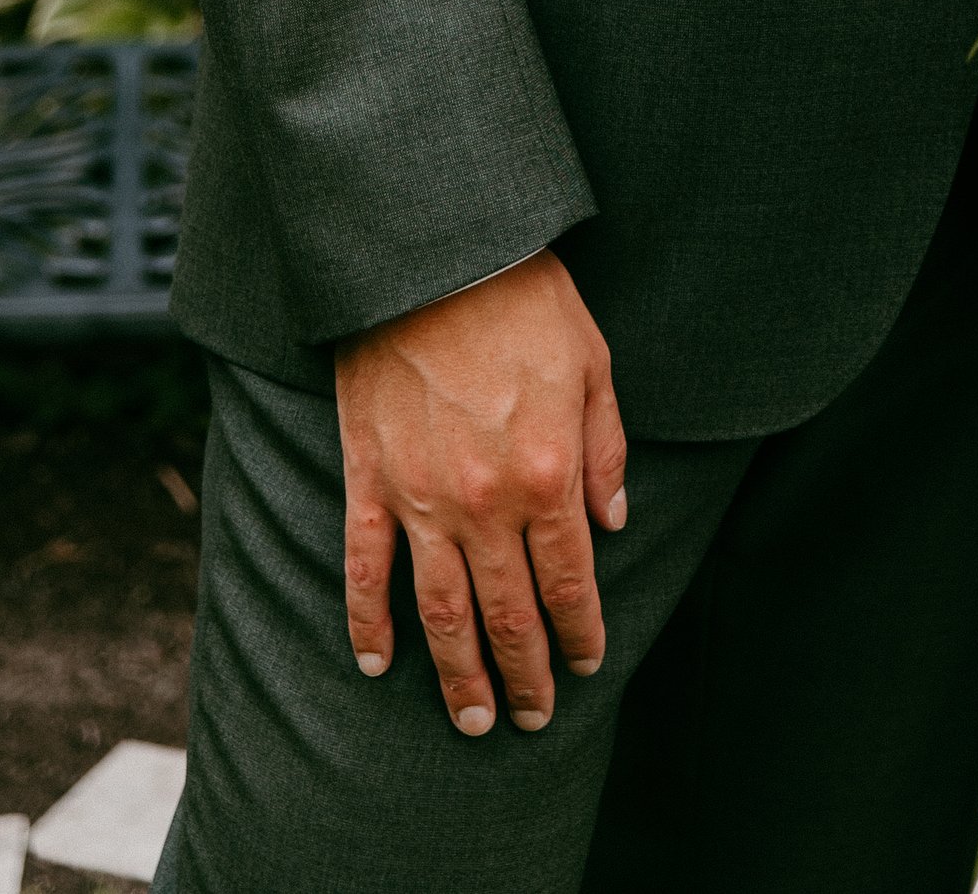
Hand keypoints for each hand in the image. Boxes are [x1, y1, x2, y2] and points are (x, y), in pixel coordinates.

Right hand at [336, 249, 626, 737]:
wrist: (433, 256)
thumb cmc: (523, 298)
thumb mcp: (593, 362)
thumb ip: (605, 451)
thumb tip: (613, 523)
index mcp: (548, 475)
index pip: (569, 584)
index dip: (580, 635)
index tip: (587, 666)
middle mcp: (486, 504)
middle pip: (509, 615)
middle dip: (525, 676)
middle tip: (533, 719)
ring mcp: (421, 498)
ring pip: (441, 613)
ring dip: (458, 675)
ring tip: (471, 721)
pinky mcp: (369, 481)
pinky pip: (365, 570)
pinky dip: (368, 623)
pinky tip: (378, 664)